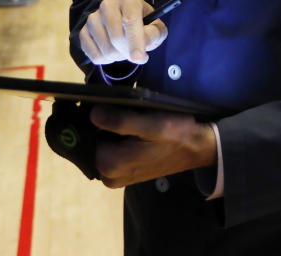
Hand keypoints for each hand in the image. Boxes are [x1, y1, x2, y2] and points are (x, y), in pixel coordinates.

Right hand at [78, 0, 166, 64]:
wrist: (124, 25)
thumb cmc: (144, 25)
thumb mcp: (156, 28)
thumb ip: (154, 34)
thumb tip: (144, 44)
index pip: (130, 20)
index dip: (135, 41)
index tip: (139, 57)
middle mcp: (107, 5)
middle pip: (116, 37)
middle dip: (128, 51)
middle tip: (136, 54)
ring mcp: (93, 18)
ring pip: (106, 50)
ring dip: (118, 56)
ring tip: (123, 48)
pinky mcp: (83, 32)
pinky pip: (95, 56)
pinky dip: (106, 60)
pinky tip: (112, 51)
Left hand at [91, 106, 217, 187]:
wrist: (197, 148)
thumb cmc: (176, 135)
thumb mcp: (151, 124)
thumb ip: (121, 122)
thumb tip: (93, 114)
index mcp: (111, 165)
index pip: (83, 138)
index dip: (88, 120)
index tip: (97, 105)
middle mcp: (109, 175)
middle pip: (90, 143)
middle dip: (97, 126)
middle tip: (113, 108)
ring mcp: (117, 176)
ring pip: (99, 147)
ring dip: (105, 132)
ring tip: (121, 116)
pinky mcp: (124, 173)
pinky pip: (108, 152)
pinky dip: (113, 139)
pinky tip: (126, 128)